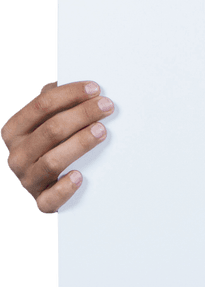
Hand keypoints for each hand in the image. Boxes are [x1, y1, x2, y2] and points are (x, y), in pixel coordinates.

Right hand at [1, 81, 114, 213]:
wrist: (44, 184)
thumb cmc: (51, 145)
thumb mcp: (47, 121)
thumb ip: (56, 103)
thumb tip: (78, 84)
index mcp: (15, 131)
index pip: (41, 105)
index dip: (70, 94)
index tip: (95, 88)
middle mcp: (17, 155)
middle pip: (51, 130)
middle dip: (82, 115)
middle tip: (107, 106)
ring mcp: (28, 180)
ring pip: (52, 161)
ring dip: (79, 144)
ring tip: (101, 131)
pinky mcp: (41, 202)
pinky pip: (50, 199)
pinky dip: (64, 188)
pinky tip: (79, 176)